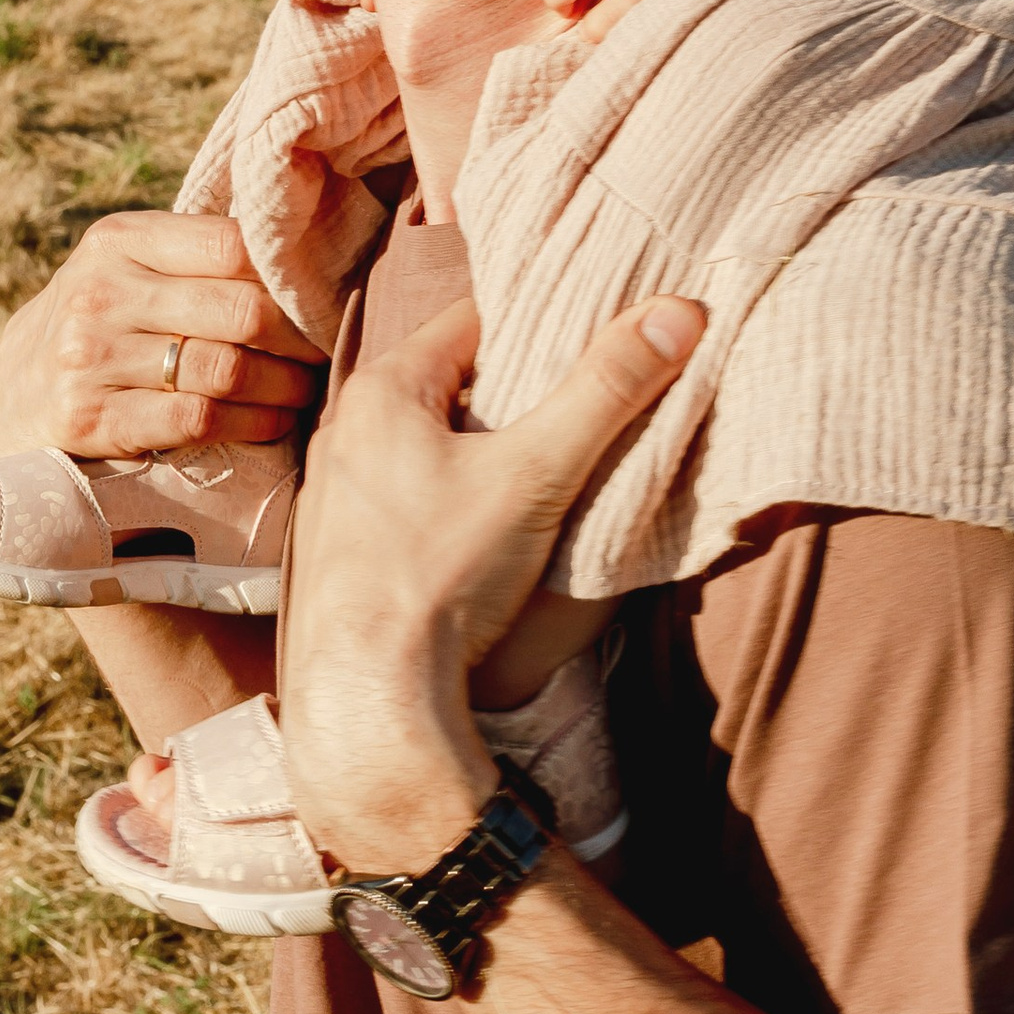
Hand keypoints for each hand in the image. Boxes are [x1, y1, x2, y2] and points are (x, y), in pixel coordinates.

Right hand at [0, 210, 324, 462]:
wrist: (9, 398)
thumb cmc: (99, 322)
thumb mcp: (126, 268)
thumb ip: (195, 255)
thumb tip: (306, 254)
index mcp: (119, 241)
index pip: (232, 244)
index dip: (291, 276)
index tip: (323, 297)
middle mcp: (101, 293)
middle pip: (241, 311)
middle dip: (300, 337)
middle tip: (325, 350)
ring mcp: (90, 358)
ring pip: (227, 370)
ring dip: (285, 386)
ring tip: (306, 390)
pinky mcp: (90, 420)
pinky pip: (197, 420)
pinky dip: (251, 423)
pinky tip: (272, 422)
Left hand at [278, 290, 702, 871]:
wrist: (371, 700)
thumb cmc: (443, 573)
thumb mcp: (540, 471)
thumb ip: (608, 388)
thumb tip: (679, 313)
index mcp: (383, 392)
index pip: (473, 324)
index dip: (537, 333)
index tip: (588, 353)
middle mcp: (345, 435)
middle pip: (451, 388)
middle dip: (513, 401)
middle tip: (577, 421)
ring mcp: (335, 500)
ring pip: (427, 451)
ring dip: (480, 458)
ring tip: (539, 483)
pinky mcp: (339, 558)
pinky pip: (406, 505)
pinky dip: (448, 508)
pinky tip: (484, 542)